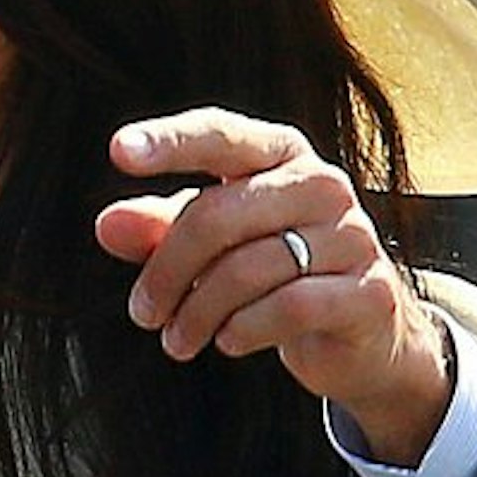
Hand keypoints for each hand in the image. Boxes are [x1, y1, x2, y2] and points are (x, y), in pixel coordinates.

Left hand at [96, 111, 450, 463]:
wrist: (362, 336)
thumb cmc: (278, 275)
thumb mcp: (212, 247)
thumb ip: (161, 230)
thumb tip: (108, 225)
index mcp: (281, 156)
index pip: (221, 135)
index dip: (170, 141)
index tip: (118, 151)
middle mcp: (322, 185)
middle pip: (219, 216)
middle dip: (168, 270)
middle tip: (143, 313)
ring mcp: (352, 236)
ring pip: (250, 268)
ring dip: (199, 312)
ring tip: (177, 339)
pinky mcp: (369, 292)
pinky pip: (290, 307)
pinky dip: (245, 329)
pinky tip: (227, 341)